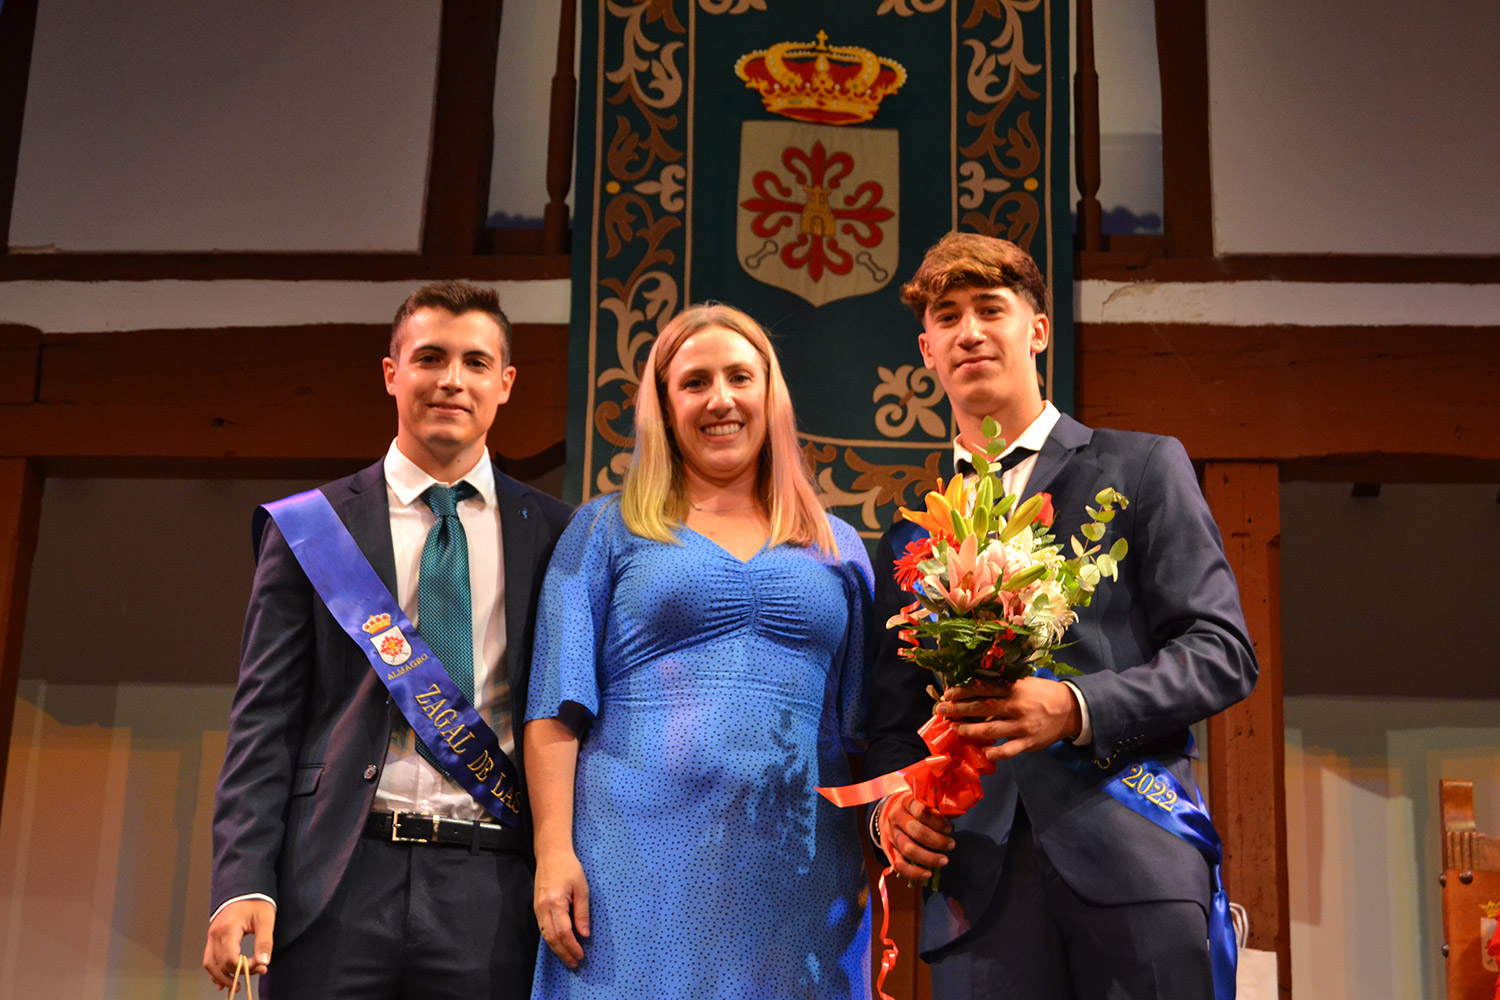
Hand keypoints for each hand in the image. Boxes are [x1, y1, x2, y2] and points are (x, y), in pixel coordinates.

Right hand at [203, 898, 273, 990]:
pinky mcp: (212, 938)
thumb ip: (264, 942)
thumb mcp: (266, 920)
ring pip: (210, 964)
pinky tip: (223, 982)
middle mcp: (215, 934)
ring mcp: (211, 936)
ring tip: (236, 986)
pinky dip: (215, 972)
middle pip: (219, 964)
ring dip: (222, 977)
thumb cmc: (256, 903)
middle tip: (255, 974)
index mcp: (228, 928)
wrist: (245, 889)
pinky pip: (209, 959)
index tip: (262, 966)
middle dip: (236, 974)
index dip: (245, 967)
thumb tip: (264, 962)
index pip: (230, 958)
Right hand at [534, 848, 589, 967]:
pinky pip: (543, 928)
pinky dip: (551, 940)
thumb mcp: (582, 888)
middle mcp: (543, 908)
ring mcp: (537, 908)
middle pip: (552, 938)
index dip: (572, 946)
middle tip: (574, 963)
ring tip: (568, 958)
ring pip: (545, 936)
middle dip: (563, 953)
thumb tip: (584, 934)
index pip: (563, 932)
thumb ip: (582, 912)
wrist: (551, 854)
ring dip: (557, 949)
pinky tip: (560, 945)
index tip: (581, 955)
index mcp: (555, 902)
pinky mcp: (537, 908)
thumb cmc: (568, 868)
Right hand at [877, 789, 954, 881]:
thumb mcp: (922, 801)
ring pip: (908, 849)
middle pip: (916, 831)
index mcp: (906, 802)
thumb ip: (938, 808)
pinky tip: (927, 874)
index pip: (921, 810)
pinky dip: (914, 872)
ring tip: (944, 860)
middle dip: (937, 840)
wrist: (887, 813)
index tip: (949, 828)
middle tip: (951, 845)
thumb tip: (957, 813)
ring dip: (928, 858)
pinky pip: (899, 865)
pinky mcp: (889, 851)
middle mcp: (896, 818)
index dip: (938, 821)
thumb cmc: (912, 808)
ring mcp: (891, 835)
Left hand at [937, 676, 1081, 762]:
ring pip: (989, 731)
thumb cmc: (1042, 693)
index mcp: (1014, 688)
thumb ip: (1002, 683)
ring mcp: (1021, 726)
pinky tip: (980, 753)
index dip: (963, 691)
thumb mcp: (1024, 682)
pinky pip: (1007, 751)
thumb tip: (974, 684)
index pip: (983, 688)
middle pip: (981, 708)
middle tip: (941, 711)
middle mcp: (1016, 706)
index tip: (947, 693)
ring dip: (968, 731)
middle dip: (958, 710)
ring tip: (955, 730)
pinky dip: (993, 754)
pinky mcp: (1028, 743)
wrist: (1070, 709)